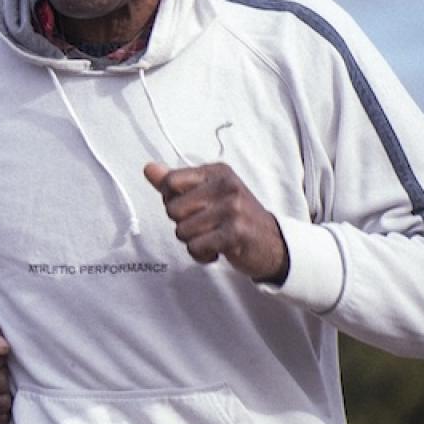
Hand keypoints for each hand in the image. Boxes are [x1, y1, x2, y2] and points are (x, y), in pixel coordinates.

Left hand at [144, 161, 288, 281]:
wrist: (274, 243)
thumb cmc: (236, 217)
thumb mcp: (208, 193)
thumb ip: (176, 182)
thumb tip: (149, 169)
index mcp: (217, 172)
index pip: (170, 181)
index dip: (172, 200)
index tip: (191, 207)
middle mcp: (226, 187)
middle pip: (172, 209)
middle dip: (183, 223)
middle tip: (206, 225)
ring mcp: (232, 210)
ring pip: (181, 231)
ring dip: (193, 241)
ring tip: (213, 237)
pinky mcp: (235, 234)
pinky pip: (195, 247)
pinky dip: (201, 254)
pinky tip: (217, 250)